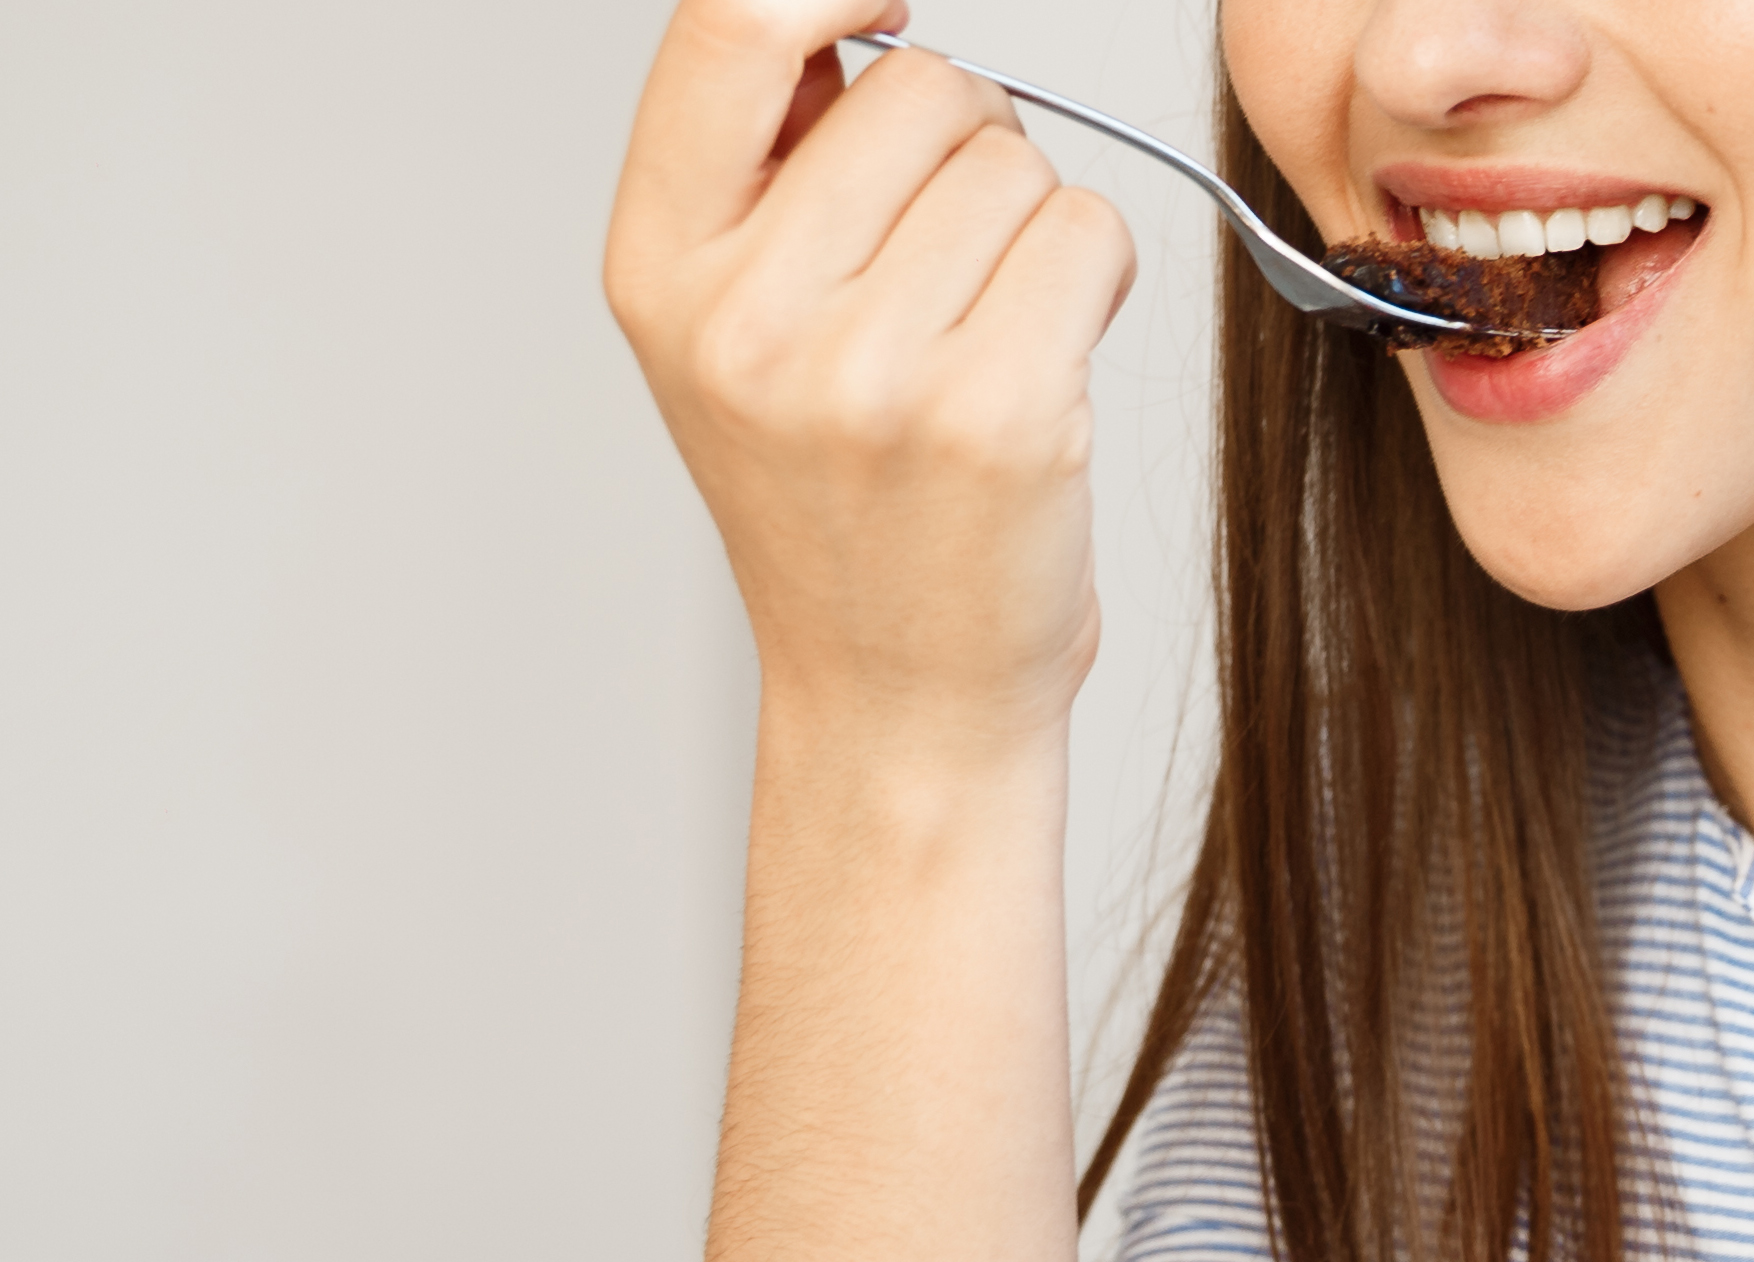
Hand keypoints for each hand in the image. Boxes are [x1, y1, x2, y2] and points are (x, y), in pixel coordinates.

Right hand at [604, 1, 1137, 746]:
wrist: (898, 700)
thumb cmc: (842, 508)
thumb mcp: (737, 334)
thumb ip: (769, 168)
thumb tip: (852, 10)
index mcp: (659, 270)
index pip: (729, 21)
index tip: (889, 1)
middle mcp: (747, 318)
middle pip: (919, 82)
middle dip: (965, 143)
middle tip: (947, 267)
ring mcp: (871, 370)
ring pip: (1016, 159)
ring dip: (1032, 226)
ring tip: (987, 337)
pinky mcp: (999, 412)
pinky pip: (1088, 232)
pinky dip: (1094, 280)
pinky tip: (1046, 367)